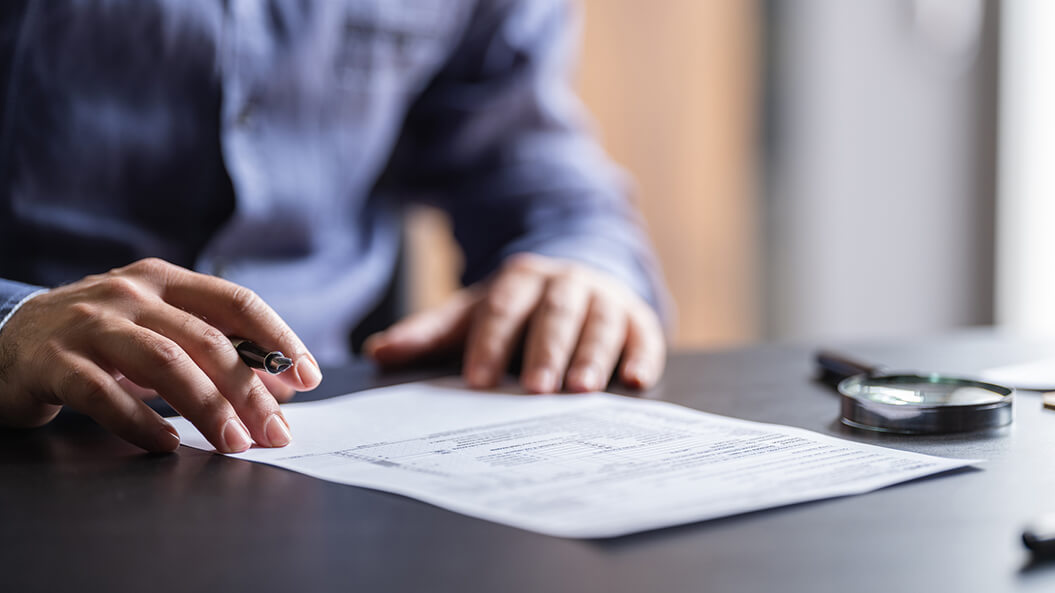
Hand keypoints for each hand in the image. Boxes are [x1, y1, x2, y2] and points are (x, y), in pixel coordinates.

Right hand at [0, 258, 321, 452]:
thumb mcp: (158, 330)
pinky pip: (104, 395)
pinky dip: (140, 423)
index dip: (278, 339)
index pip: (237, 302)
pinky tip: (166, 446)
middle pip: (207, 339)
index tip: (309, 377)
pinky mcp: (53, 362)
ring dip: (207, 407)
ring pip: (165, 363)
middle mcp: (130, 294)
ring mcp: (90, 325)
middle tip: (276, 432)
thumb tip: (281, 387)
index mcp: (165, 281)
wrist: (5, 339)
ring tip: (235, 443)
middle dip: (250, 390)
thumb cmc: (100, 339)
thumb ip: (215, 350)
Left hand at [365, 253, 665, 392]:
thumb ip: (429, 334)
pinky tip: (636, 380)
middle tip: (534, 391)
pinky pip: (643, 335)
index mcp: (520, 279)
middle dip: (545, 351)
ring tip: (583, 391)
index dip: (489, 344)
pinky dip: (642, 355)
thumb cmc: (516, 311)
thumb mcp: (472, 314)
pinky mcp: (637, 318)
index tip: (477, 381)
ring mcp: (605, 298)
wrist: (575, 282)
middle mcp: (565, 283)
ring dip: (592, 356)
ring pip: (599, 323)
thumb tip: (379, 352)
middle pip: (554, 314)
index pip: (501, 309)